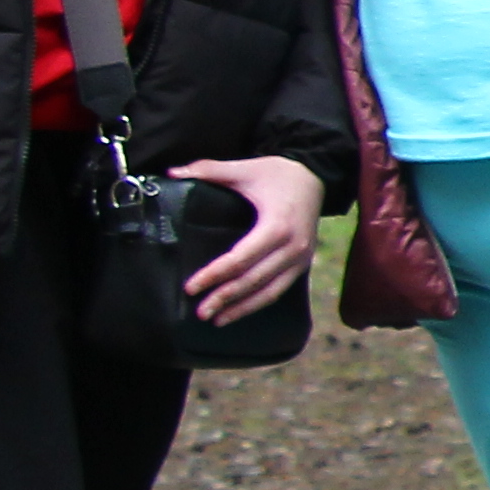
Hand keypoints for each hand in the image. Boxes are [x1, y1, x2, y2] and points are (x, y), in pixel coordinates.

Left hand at [168, 154, 327, 323]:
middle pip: (253, 280)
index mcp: (277, 226)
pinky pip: (279, 290)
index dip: (214, 274)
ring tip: (217, 320)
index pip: (240, 259)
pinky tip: (239, 311)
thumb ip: (209, 170)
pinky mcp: (302, 264)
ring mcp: (300, 258)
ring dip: (242, 308)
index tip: (192, 286)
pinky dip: (258, 304)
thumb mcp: (245, 169)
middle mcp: (292, 247)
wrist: (316, 177)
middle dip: (224, 298)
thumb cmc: (279, 174)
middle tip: (199, 311)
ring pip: (268, 292)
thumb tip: (173, 172)